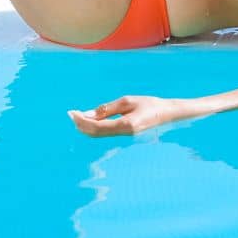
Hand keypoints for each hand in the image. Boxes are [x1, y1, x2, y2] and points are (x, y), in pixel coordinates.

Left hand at [67, 95, 189, 136]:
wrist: (166, 114)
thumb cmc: (148, 104)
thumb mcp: (127, 101)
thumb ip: (107, 109)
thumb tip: (87, 114)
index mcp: (125, 125)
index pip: (97, 126)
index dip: (82, 121)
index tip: (72, 112)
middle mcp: (124, 134)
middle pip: (95, 133)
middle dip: (81, 124)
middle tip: (71, 113)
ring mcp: (124, 136)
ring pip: (99, 135)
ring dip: (86, 126)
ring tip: (76, 116)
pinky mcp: (124, 134)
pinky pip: (105, 133)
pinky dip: (94, 127)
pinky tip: (89, 120)